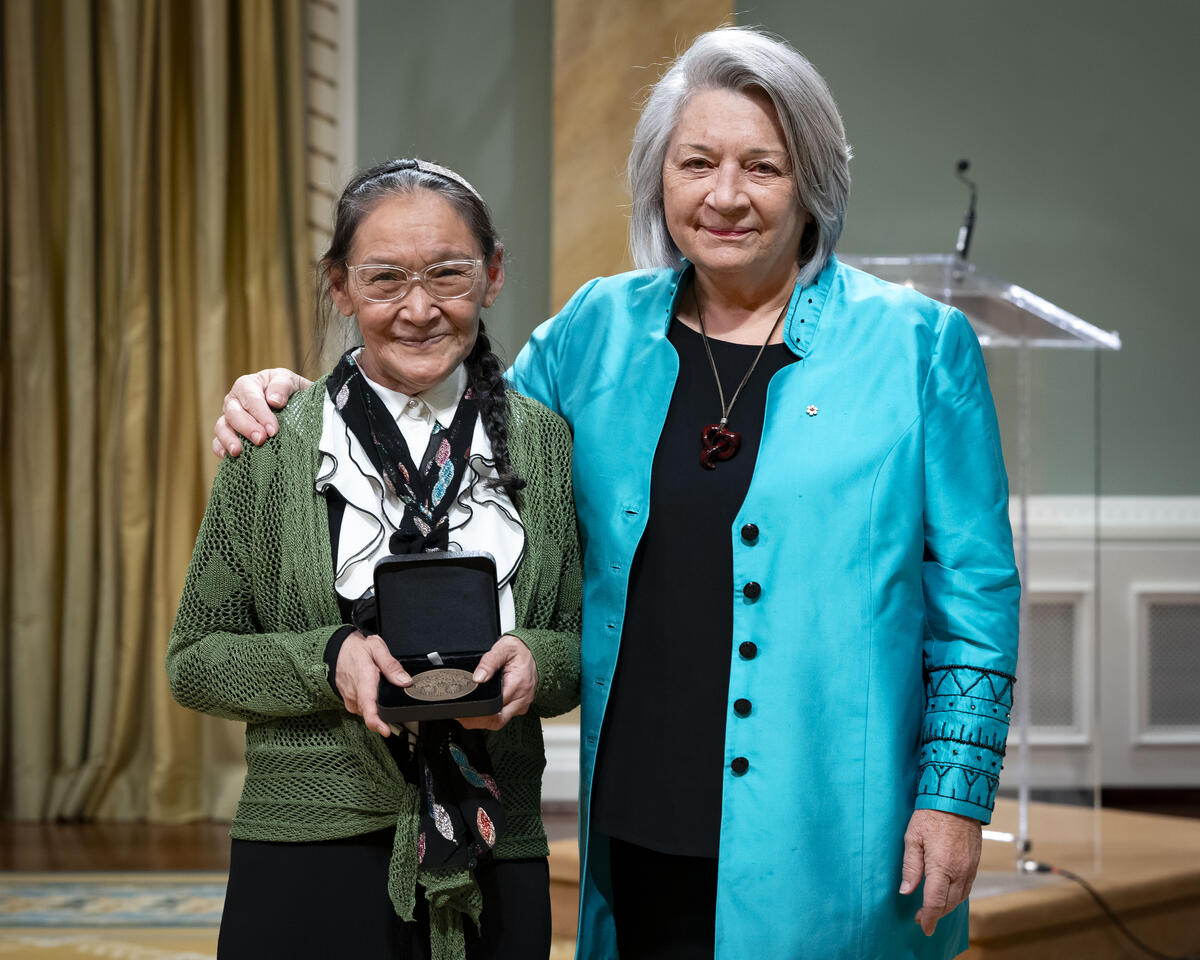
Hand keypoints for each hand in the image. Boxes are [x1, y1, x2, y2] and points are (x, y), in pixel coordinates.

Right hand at [212, 368, 311, 456]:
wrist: (290, 402)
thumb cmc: (288, 390)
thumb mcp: (290, 381)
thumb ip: (282, 386)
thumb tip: (274, 401)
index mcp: (247, 385)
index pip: (251, 398)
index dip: (260, 414)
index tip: (273, 430)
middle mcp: (234, 401)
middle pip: (233, 413)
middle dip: (246, 427)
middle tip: (261, 440)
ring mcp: (229, 418)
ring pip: (221, 427)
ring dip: (228, 439)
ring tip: (237, 451)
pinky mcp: (228, 433)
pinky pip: (218, 441)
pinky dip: (220, 448)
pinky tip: (228, 457)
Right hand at [335, 631, 411, 735]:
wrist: (335, 650)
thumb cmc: (355, 649)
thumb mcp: (376, 648)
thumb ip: (391, 666)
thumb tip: (405, 681)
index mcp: (363, 680)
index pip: (368, 707)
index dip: (377, 722)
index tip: (386, 731)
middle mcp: (355, 694)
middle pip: (372, 713)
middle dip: (386, 712)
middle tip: (394, 700)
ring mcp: (350, 700)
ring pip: (368, 712)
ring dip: (378, 707)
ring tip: (382, 691)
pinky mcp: (350, 703)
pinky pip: (363, 709)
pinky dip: (371, 705)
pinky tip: (374, 694)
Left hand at [457, 635, 537, 730]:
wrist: (533, 651)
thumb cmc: (520, 650)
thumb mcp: (504, 649)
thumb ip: (489, 662)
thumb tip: (477, 678)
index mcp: (518, 685)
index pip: (495, 707)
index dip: (478, 711)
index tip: (466, 708)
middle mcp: (522, 698)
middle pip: (497, 721)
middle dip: (478, 720)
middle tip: (464, 713)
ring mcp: (522, 704)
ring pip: (500, 721)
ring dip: (485, 719)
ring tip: (472, 710)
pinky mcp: (520, 706)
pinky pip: (505, 716)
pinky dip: (492, 715)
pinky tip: (484, 707)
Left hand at [899, 808, 981, 935]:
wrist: (958, 799)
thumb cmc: (931, 815)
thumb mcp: (912, 838)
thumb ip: (910, 867)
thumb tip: (906, 890)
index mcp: (941, 867)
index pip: (935, 902)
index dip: (928, 917)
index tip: (923, 926)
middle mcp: (959, 871)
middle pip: (948, 903)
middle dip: (936, 914)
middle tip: (922, 918)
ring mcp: (970, 868)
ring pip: (960, 897)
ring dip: (947, 906)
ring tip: (933, 908)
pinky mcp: (975, 862)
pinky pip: (967, 887)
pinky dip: (957, 896)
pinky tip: (947, 893)